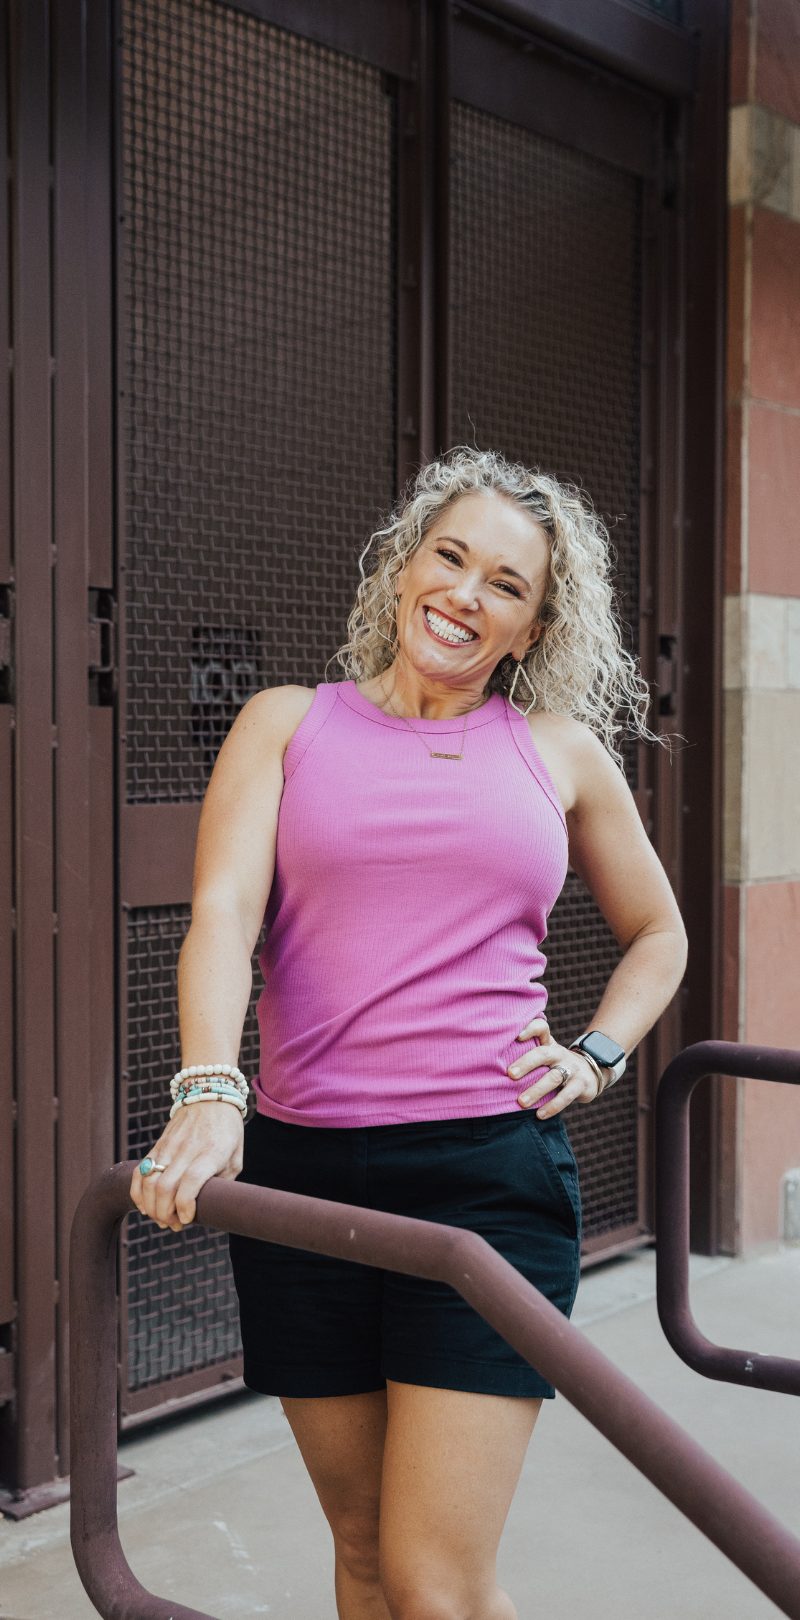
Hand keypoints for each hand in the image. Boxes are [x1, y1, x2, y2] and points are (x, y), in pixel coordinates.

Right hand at [130, 1101, 243, 1232]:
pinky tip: (146, 1206)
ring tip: (162, 1218)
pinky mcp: (156, 1146)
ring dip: (151, 1207)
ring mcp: (168, 1147)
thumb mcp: (235, 1158)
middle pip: (166, 1187)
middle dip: (166, 1214)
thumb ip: (223, 1183)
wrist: (209, 1097)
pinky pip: (139, 1172)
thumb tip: (207, 1208)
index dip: (185, 1205)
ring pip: (149, 1182)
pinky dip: (138, 1193)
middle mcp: (187, 1149)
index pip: (192, 1180)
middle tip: (174, 1225)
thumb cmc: (227, 1132)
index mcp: (212, 1153)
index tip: (187, 1219)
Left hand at [508, 1016, 601, 1118]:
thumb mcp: (545, 1056)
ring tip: (521, 1102)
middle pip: (543, 1054)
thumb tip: (490, 1065)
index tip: (517, 1036)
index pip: (541, 1028)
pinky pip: (566, 1096)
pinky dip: (553, 1106)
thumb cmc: (556, 1065)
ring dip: (536, 1090)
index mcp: (548, 1044)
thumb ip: (525, 1056)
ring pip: (554, 1077)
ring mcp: (572, 1068)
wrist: (591, 1072)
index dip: (531, 1028)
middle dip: (526, 1063)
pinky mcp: (581, 1084)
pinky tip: (540, 1114)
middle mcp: (559, 1053)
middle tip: (510, 1074)